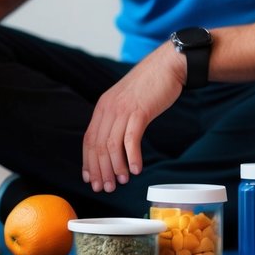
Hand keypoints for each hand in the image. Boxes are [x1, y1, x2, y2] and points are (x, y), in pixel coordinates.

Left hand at [82, 42, 185, 192]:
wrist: (166, 66)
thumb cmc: (149, 87)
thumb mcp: (126, 102)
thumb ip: (117, 119)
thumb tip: (113, 145)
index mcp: (102, 107)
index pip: (88, 140)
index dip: (88, 162)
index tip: (92, 179)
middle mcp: (108, 108)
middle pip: (98, 146)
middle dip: (101, 170)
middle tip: (106, 188)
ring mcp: (123, 109)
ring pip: (112, 146)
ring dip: (116, 167)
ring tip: (121, 182)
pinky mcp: (139, 111)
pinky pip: (131, 139)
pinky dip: (132, 157)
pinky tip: (136, 170)